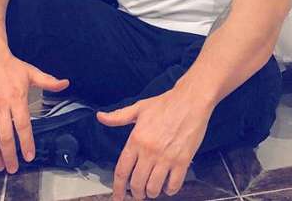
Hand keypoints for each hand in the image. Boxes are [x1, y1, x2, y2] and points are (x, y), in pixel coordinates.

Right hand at [0, 37, 68, 172]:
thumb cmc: (10, 66)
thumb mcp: (31, 72)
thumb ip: (48, 81)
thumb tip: (65, 83)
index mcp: (16, 98)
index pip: (23, 125)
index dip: (26, 142)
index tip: (30, 155)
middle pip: (4, 136)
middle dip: (9, 155)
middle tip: (14, 168)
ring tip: (0, 166)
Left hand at [97, 88, 211, 199]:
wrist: (191, 100)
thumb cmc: (166, 103)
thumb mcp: (140, 108)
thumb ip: (119, 116)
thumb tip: (100, 117)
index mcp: (136, 139)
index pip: (122, 171)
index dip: (118, 189)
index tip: (117, 197)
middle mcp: (149, 151)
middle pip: (137, 184)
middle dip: (136, 193)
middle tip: (138, 193)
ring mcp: (166, 157)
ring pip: (154, 188)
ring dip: (152, 192)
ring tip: (153, 188)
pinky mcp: (183, 160)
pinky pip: (173, 185)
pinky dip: (169, 190)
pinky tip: (168, 184)